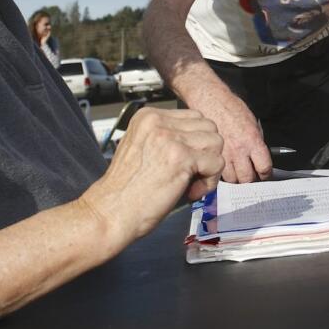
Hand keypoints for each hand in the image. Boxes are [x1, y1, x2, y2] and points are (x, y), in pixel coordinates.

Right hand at [79, 108, 223, 245]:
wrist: (111, 212)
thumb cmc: (127, 190)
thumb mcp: (143, 149)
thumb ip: (168, 139)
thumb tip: (201, 142)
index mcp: (148, 116)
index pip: (194, 118)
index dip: (195, 144)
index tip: (182, 165)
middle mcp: (158, 122)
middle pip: (209, 127)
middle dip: (206, 153)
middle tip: (190, 176)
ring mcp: (170, 138)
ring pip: (216, 142)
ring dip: (209, 167)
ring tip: (190, 184)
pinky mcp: (181, 157)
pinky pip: (216, 163)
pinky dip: (209, 182)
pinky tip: (190, 192)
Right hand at [191, 87, 270, 182]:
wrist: (209, 100)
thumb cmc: (230, 107)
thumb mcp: (252, 121)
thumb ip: (257, 140)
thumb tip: (260, 156)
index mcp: (252, 140)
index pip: (264, 167)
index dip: (266, 174)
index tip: (265, 174)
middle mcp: (239, 150)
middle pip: (247, 179)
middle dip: (250, 179)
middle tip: (250, 175)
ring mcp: (223, 154)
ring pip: (232, 180)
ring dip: (236, 178)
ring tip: (236, 172)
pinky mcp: (210, 155)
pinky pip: (218, 173)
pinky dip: (222, 173)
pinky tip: (224, 167)